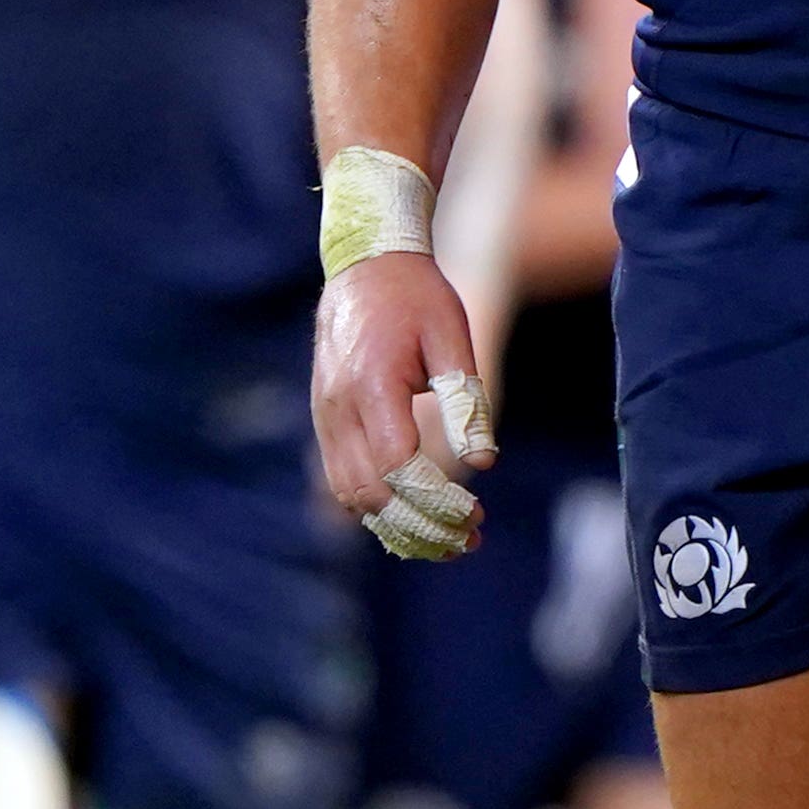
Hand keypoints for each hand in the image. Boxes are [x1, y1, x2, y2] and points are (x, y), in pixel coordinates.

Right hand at [313, 251, 494, 557]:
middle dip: (419, 527)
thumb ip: (466, 401)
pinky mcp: (325, 419)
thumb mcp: (452, 337)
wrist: (365, 264)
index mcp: (373, 384)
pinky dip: (375, 506)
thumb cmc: (417, 298)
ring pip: (349, 494)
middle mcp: (339, 407)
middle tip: (467, 541)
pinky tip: (413, 517)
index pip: (400, 466)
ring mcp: (325, 416)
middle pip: (370, 493)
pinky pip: (342, 477)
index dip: (436, 501)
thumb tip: (484, 463)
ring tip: (444, 543)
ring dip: (395, 526)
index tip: (475, 517)